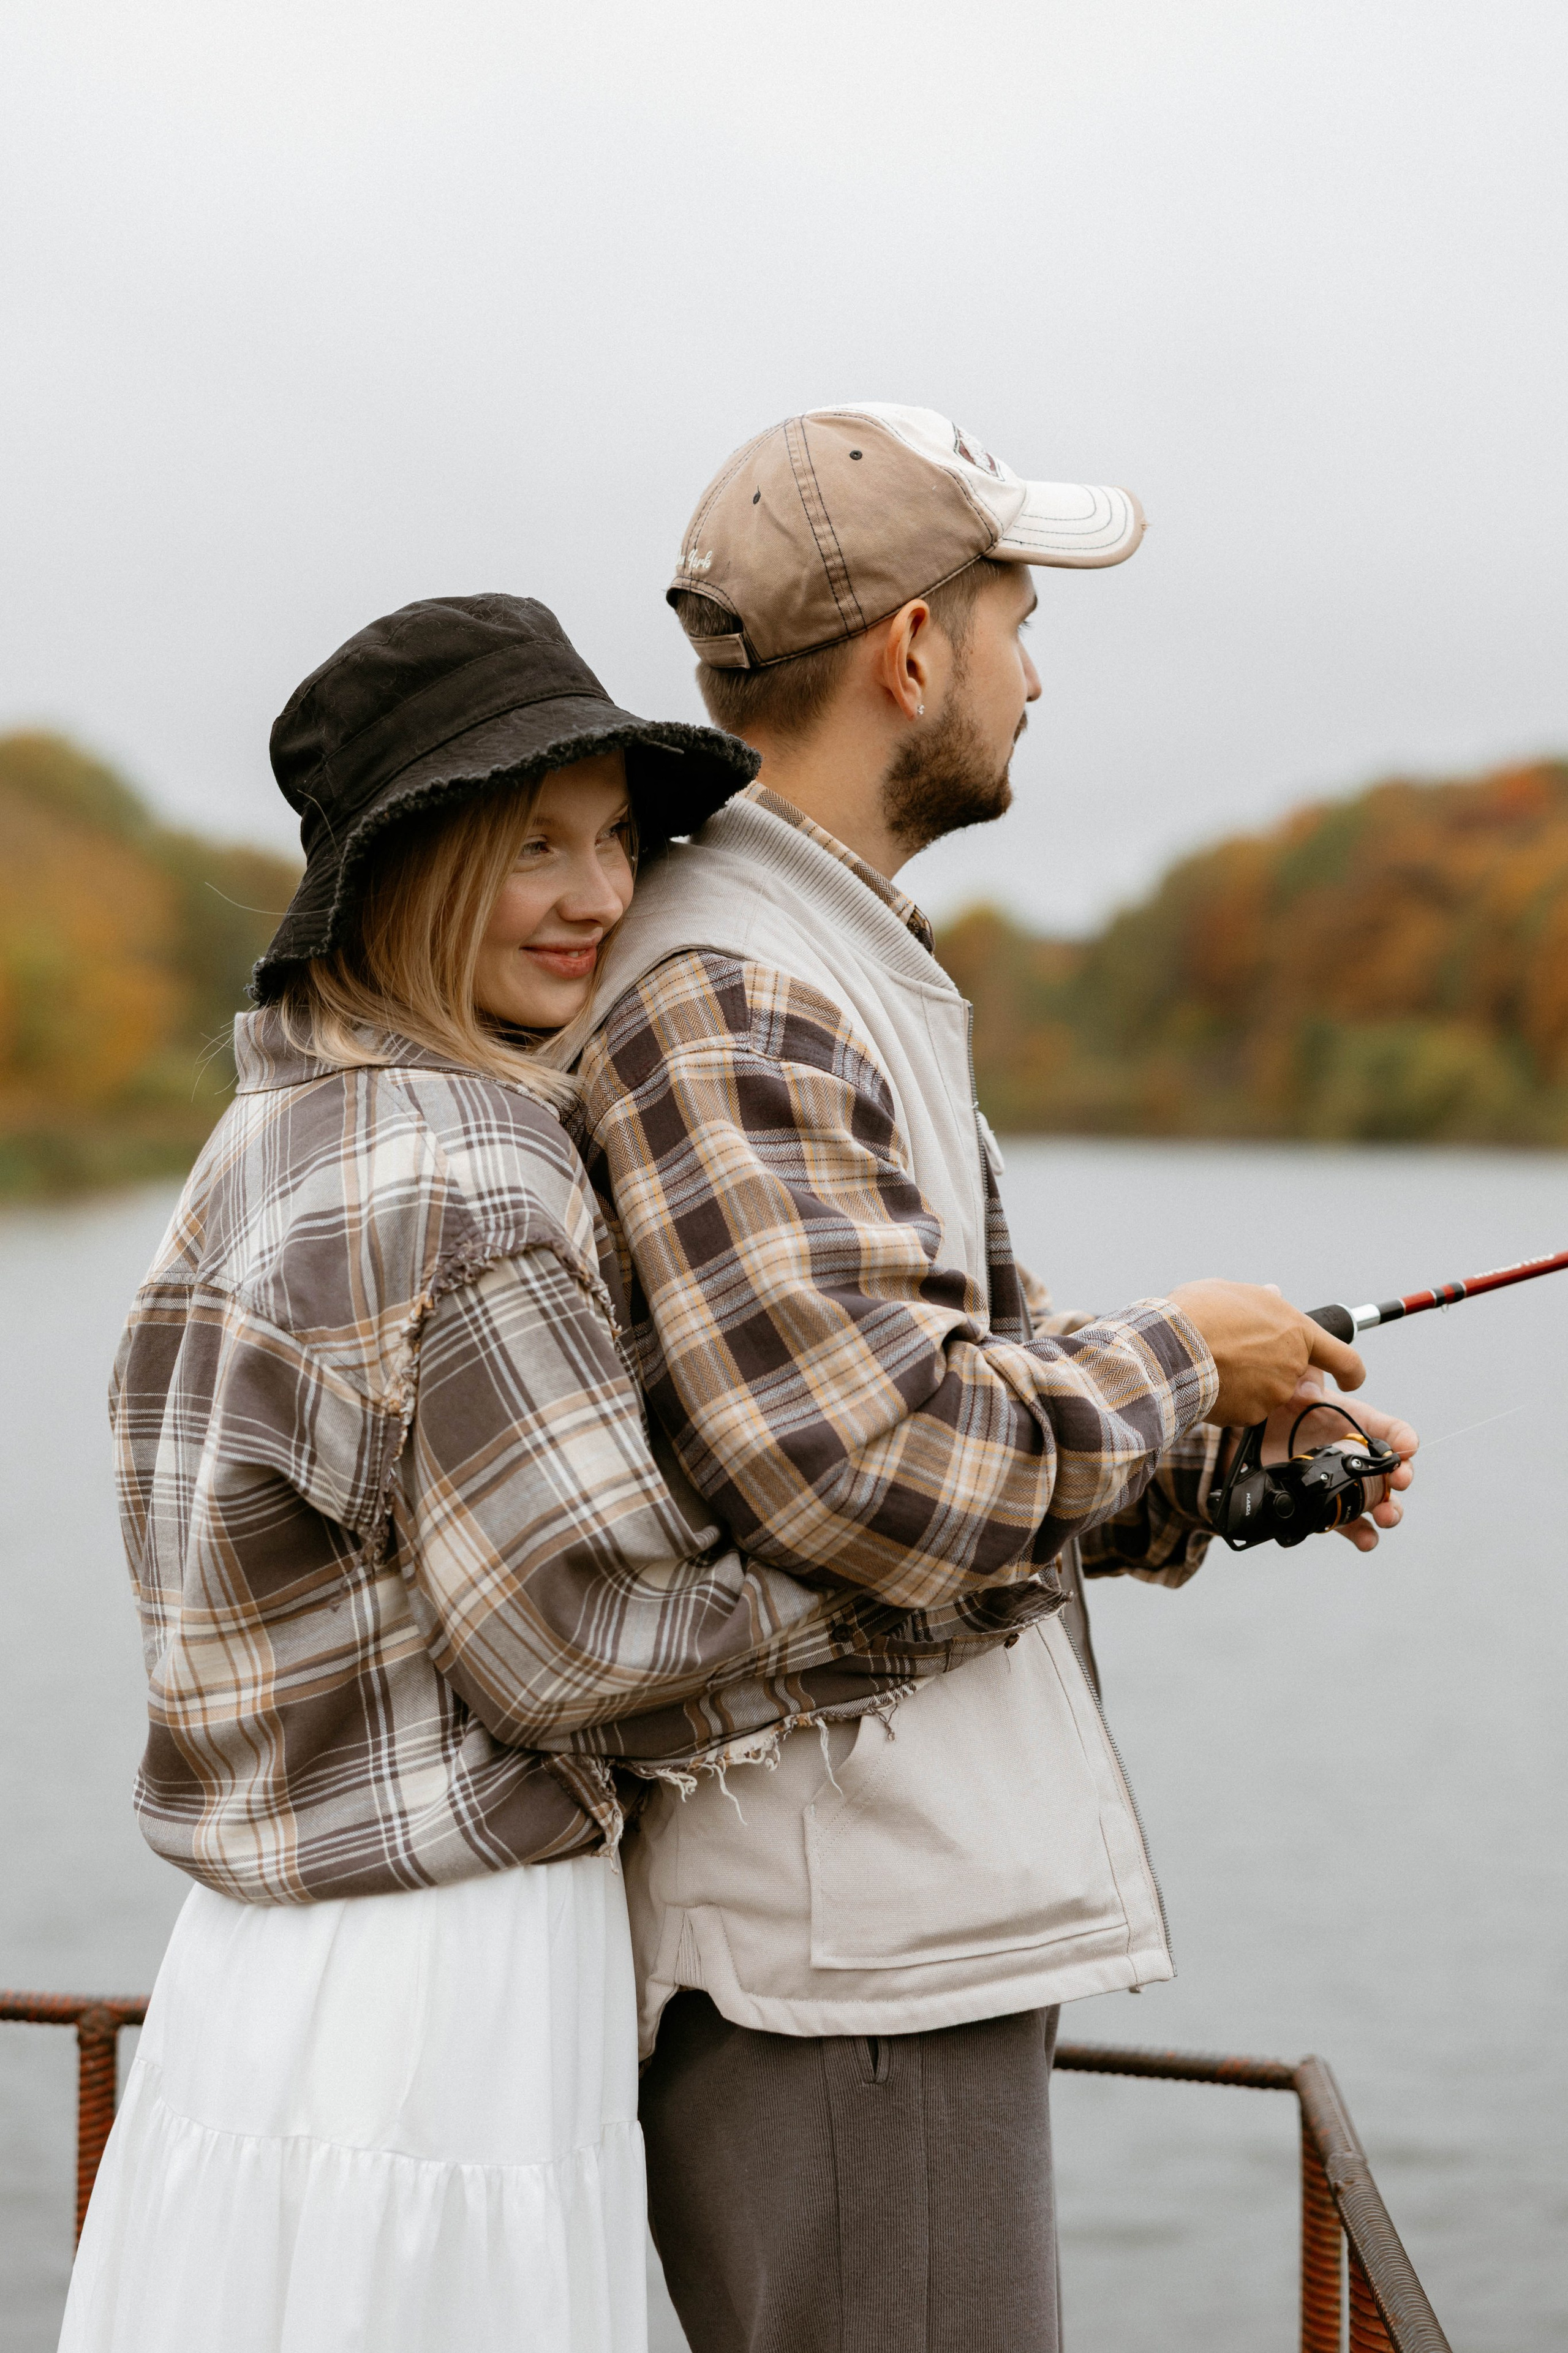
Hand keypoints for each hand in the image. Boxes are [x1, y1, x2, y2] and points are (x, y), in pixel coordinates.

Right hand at [1169, 1279, 1364, 1426]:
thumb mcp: (1235, 1291)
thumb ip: (1262, 1299)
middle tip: (1238, 1351)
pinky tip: (1210, 1380)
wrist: (1172, 1349)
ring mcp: (1273, 1394)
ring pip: (1266, 1390)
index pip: (1343, 1358)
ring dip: (1248, 1380)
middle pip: (1292, 1372)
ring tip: (1215, 1360)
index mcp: (1297, 1331)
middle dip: (1271, 1366)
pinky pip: (1245, 1408)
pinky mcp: (1251, 1415)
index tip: (1351, 1377)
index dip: (1351, 1370)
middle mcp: (1292, 1365)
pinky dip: (1232, 1398)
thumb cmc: (1201, 1313)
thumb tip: (1273, 1295)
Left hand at [1256, 1378, 1418, 1550]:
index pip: (1390, 1430)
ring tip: (1386, 1516)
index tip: (1408, 1447)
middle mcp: (1356, 1455)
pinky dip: (1361, 1534)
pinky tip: (1366, 1539)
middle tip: (1399, 1480)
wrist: (1253, 1433)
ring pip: (1377, 1502)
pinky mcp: (1325, 1503)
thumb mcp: (1294, 1384)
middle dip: (1402, 1478)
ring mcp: (1343, 1482)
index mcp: (1357, 1423)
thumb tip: (1310, 1390)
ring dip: (1389, 1511)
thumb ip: (1304, 1379)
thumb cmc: (1283, 1404)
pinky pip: (1348, 1524)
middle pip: (1391, 1471)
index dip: (1403, 1438)